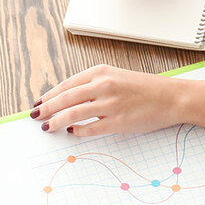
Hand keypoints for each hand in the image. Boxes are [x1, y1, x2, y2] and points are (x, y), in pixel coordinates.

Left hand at [34, 65, 188, 136]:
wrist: (171, 98)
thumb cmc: (144, 89)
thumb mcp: (116, 77)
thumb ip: (93, 86)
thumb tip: (68, 100)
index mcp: (101, 72)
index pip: (67, 84)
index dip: (49, 95)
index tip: (38, 103)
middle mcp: (104, 85)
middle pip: (65, 98)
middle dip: (46, 108)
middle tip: (34, 116)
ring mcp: (110, 104)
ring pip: (73, 113)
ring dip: (56, 121)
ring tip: (47, 127)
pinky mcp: (117, 122)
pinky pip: (89, 129)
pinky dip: (78, 131)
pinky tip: (72, 132)